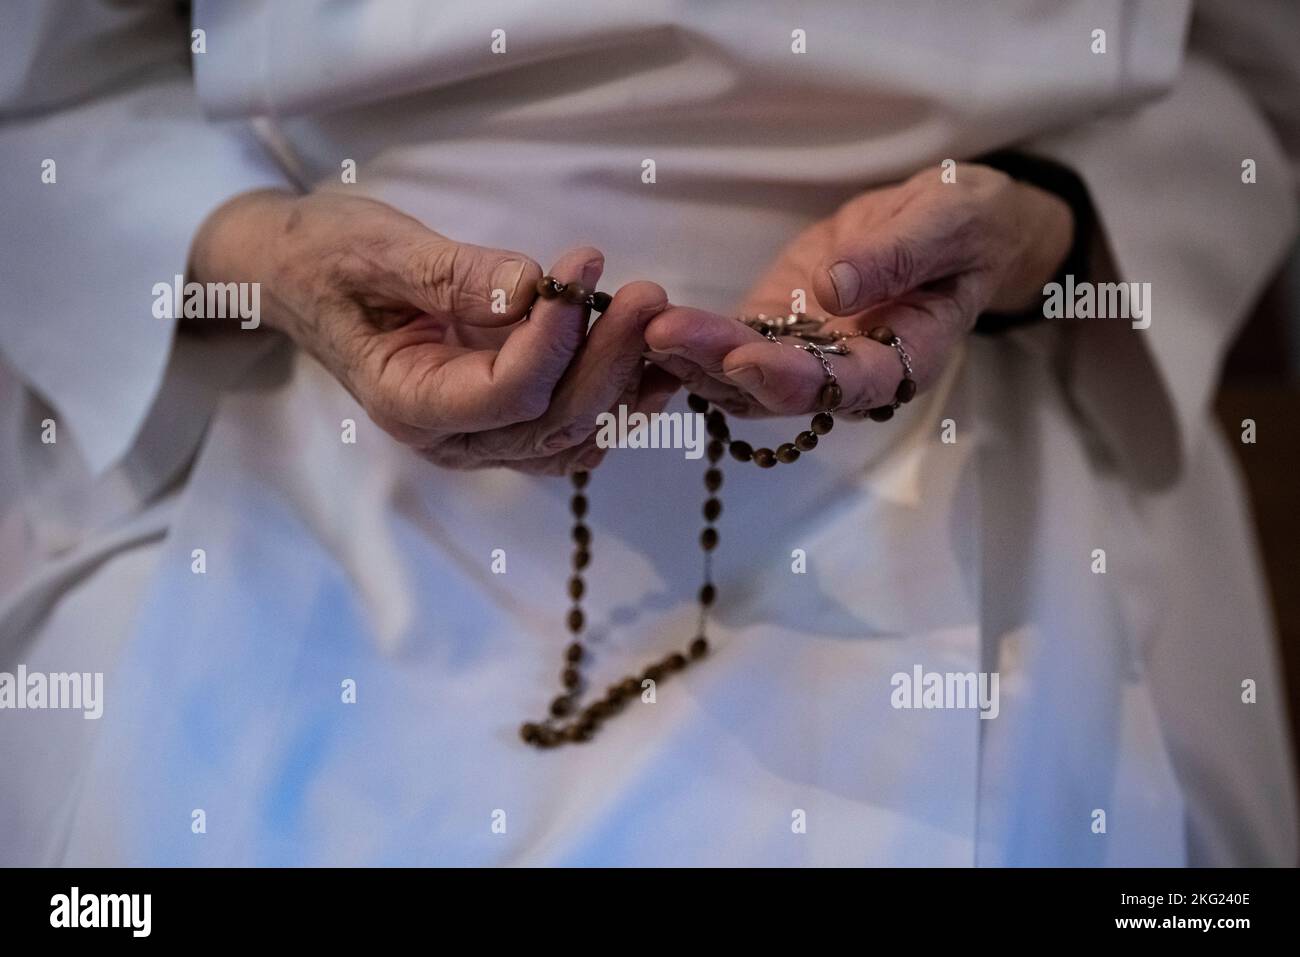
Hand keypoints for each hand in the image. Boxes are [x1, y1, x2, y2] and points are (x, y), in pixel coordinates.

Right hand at [189, 190, 673, 472]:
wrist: (302, 276)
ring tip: (662, 323)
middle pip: (551, 421)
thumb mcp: (376, 252)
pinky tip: (652, 361)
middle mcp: (452, 437)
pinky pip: (572, 428)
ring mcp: (482, 436)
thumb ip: (450, 276)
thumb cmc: (327, 258)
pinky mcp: (506, 418)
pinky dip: (617, 400)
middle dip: (607, 360)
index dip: (555, 337)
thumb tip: (529, 287)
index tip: (583, 264)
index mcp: (410, 402)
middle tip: (648, 294)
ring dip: (624, 386)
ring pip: (572, 435)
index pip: (505, 394)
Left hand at [644, 163, 1072, 415]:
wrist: (950, 225)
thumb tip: (835, 287)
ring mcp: (808, 355)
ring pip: (742, 379)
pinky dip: (690, 338)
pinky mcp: (777, 327)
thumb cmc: (966, 224)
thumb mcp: (950, 221)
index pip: (848, 386)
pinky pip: (728, 344)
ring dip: (691, 359)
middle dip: (718, 366)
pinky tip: (649, 319)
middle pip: (777, 391)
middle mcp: (849, 373)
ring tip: (644, 327)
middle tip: (665, 333)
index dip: (793, 380)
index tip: (743, 359)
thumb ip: (900, 254)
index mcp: (905, 359)